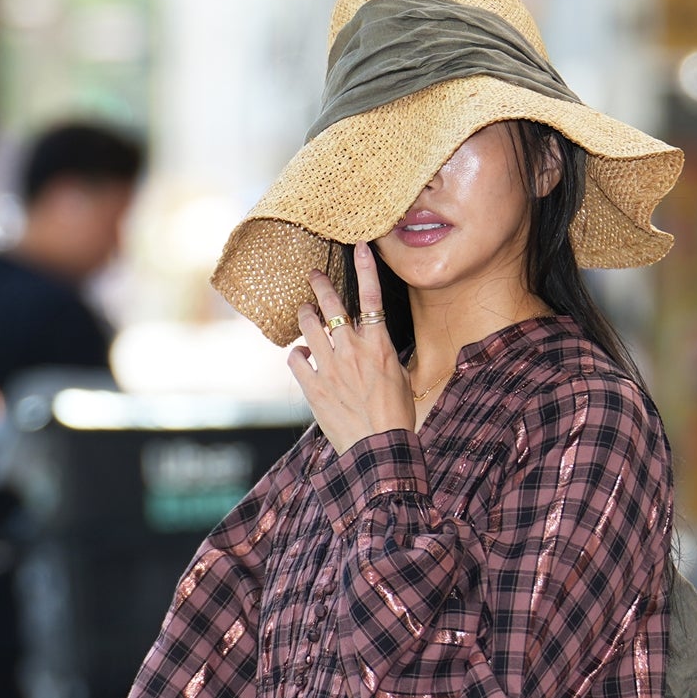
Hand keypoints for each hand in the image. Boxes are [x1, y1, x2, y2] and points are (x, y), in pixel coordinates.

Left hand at [288, 243, 414, 454]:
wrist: (379, 449)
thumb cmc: (396, 417)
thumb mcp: (400, 378)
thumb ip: (383, 355)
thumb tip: (375, 345)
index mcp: (379, 346)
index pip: (372, 298)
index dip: (366, 269)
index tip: (359, 247)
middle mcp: (352, 351)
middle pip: (332, 306)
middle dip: (321, 285)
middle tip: (314, 276)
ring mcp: (330, 367)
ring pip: (308, 326)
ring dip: (306, 316)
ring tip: (305, 313)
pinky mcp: (313, 387)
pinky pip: (296, 358)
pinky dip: (297, 353)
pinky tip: (302, 354)